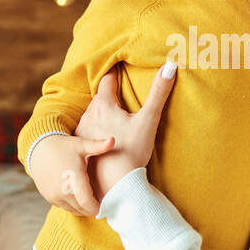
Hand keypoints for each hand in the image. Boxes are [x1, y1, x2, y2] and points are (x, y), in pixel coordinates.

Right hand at [28, 133, 114, 215]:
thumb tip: (113, 139)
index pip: (87, 203)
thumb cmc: (63, 146)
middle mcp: (62, 191)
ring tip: (91, 201)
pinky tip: (79, 197)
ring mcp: (54, 196)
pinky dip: (72, 206)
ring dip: (82, 208)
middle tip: (101, 203)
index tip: (105, 205)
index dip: (97, 207)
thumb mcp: (81, 145)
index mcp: (73, 179)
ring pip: (73, 210)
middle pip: (82, 209)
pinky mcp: (49, 198)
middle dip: (92, 208)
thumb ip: (98, 145)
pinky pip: (64, 207)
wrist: (38, 149)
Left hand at [75, 63, 176, 200]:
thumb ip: (159, 93)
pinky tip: (102, 140)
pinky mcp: (79, 148)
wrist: (115, 184)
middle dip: (108, 96)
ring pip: (91, 116)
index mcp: (104, 105)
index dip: (115, 75)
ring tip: (111, 119)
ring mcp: (81, 132)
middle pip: (99, 99)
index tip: (118, 70)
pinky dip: (94, 133)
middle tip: (118, 94)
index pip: (107, 80)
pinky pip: (86, 134)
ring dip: (100, 116)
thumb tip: (170, 66)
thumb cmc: (132, 151)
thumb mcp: (148, 120)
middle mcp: (88, 115)